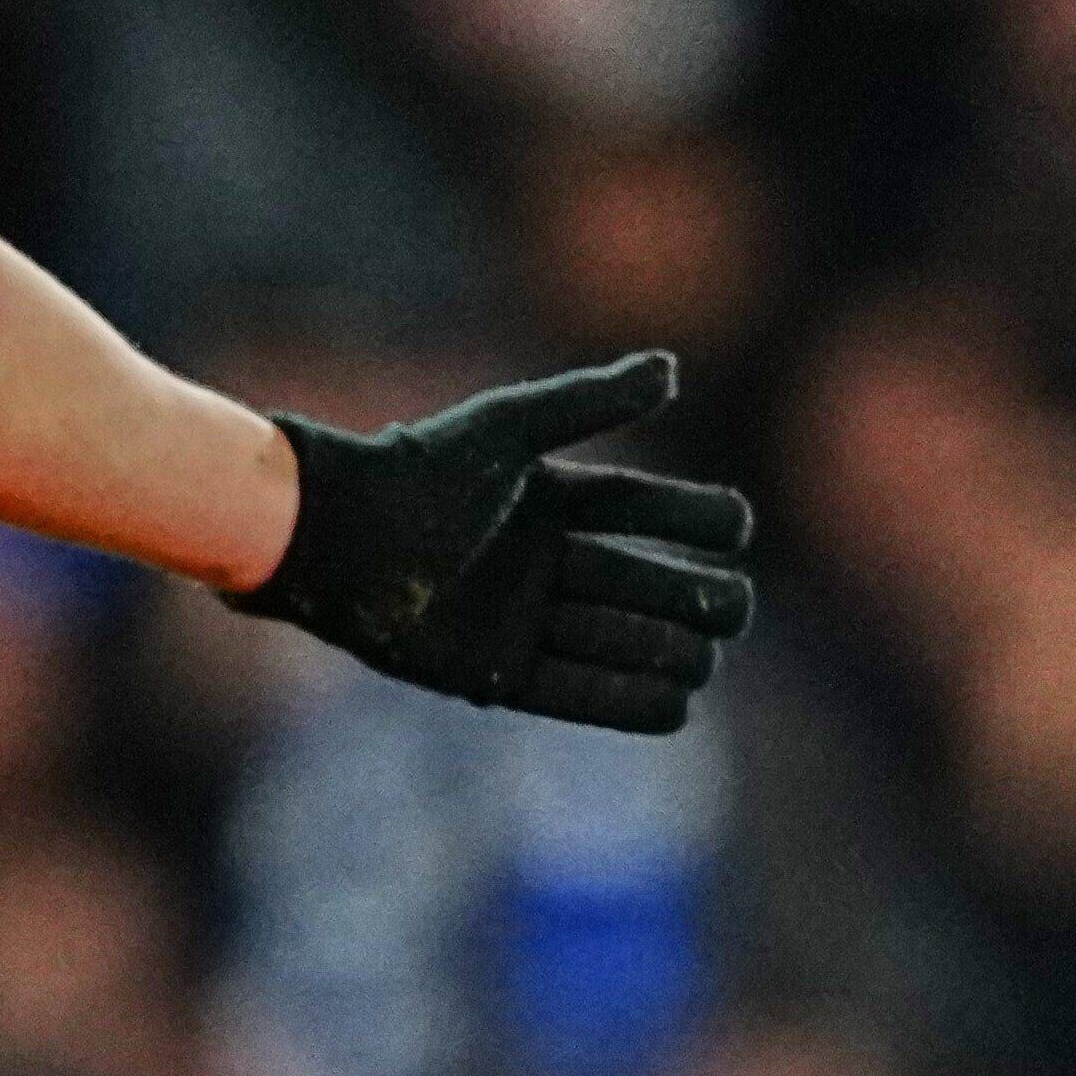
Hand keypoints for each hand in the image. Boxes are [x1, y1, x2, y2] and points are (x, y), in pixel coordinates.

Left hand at [228, 349, 753, 736]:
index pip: (637, 508)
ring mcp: (518, 620)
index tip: (740, 527)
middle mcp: (539, 562)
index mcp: (546, 500)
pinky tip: (678, 706)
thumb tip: (673, 370)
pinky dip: (623, 701)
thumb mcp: (508, 430)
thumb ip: (588, 401)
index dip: (690, 516)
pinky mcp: (492, 674)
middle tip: (736, 607)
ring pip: (612, 639)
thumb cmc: (417, 473)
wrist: (336, 538)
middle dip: (691, 596)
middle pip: (636, 581)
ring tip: (710, 658)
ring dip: (665, 650)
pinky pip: (572, 692)